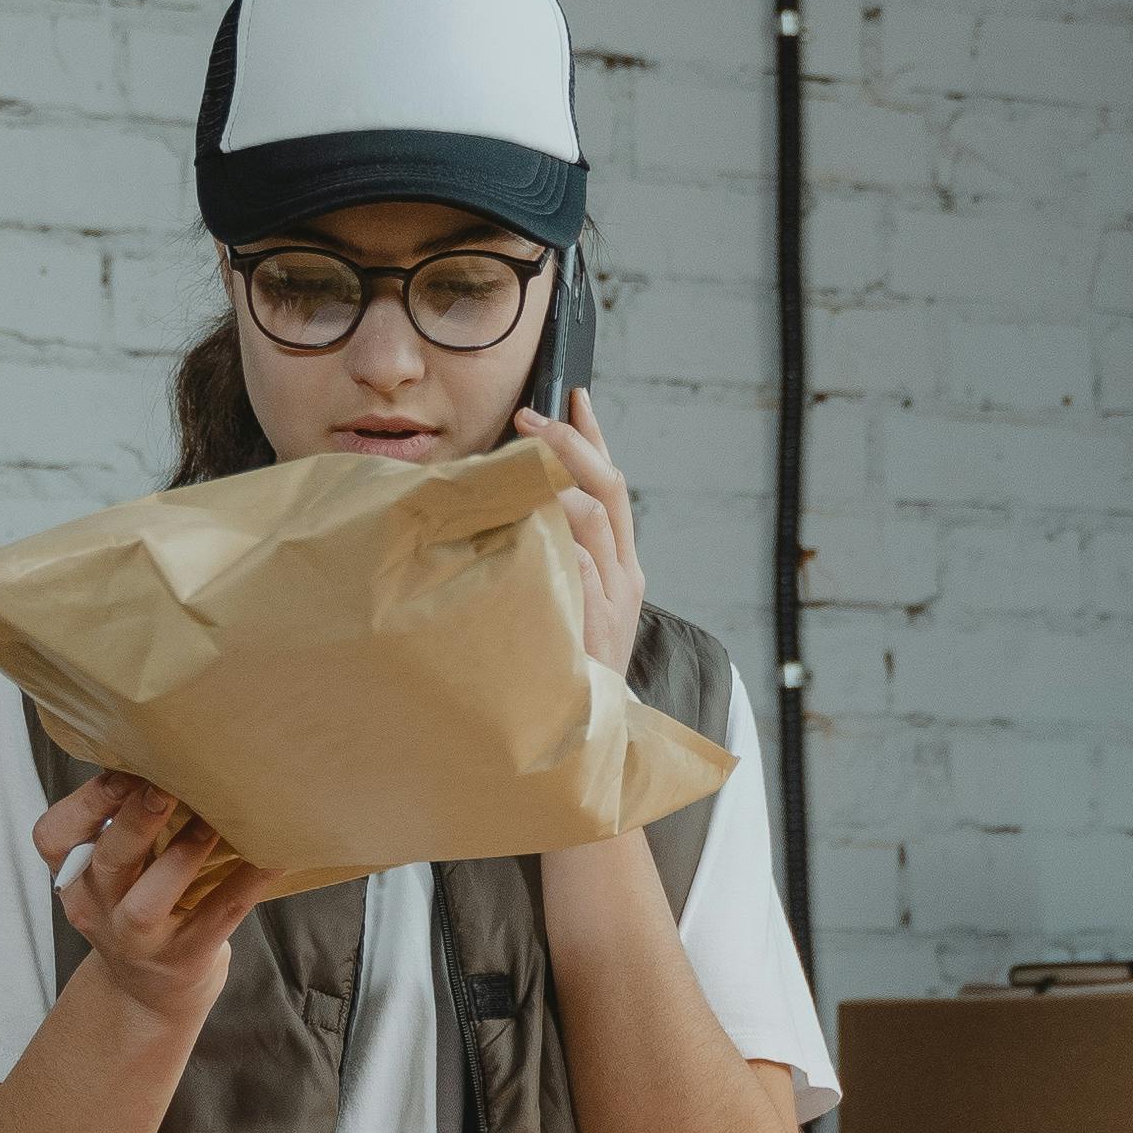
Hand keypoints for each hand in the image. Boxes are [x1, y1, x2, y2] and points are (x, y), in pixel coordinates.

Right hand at [35, 776, 268, 1024]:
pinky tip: (270, 856)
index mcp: (75, 878)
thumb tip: (171, 753)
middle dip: (136, 820)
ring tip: (214, 820)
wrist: (147, 996)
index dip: (88, 800)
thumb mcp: (112, 877)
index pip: (53, 837)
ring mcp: (139, 942)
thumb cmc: (138, 911)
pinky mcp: (184, 960)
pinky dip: (245, 884)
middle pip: (107, 862)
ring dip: (182, 855)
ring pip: (148, 902)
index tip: (125, 768)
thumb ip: (126, 829)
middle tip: (166, 785)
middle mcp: (98, 910)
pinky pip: (216, 918)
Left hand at [518, 386, 644, 676]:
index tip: (573, 393)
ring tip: (522, 455)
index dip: (592, 437)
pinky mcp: (594, 624)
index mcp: (619, 566)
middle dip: (571, 443)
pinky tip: (529, 514)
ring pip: (594, 517)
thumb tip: (509, 509)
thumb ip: (548, 557)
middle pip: (608, 488)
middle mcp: (623, 575)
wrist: (586, 738)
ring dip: (557, 479)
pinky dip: (556, 534)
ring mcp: (611, 599)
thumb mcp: (562, 600)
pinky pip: (578, 565)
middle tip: (531, 416)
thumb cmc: (562, 668)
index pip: (610, 485)